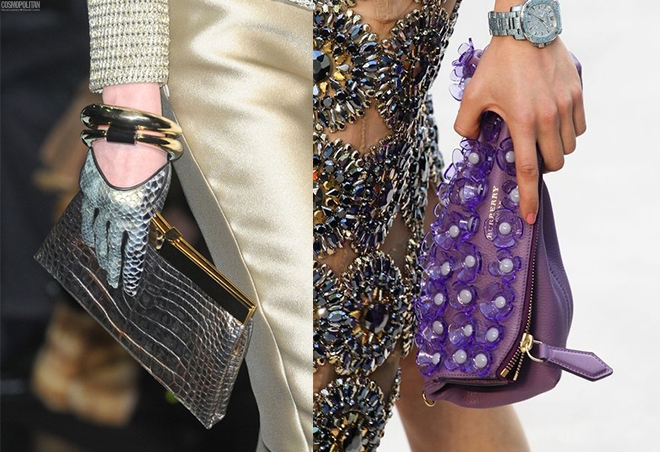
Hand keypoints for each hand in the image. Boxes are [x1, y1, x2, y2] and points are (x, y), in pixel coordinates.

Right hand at [79, 82, 171, 294]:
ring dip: (100, 251)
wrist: (131, 132)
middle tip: (113, 282)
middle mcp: (117, 213)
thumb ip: (149, 212)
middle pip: (113, 248)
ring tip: (103, 264)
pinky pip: (86, 215)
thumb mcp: (158, 191)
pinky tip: (89, 239)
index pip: (133, 253)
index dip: (131, 272)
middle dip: (114, 268)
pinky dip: (88, 229)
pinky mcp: (89, 188)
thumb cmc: (154, 160)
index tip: (130, 286)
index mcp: (139, 216)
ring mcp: (100, 201)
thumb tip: (142, 231)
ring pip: (97, 234)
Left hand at [454, 37, 584, 223]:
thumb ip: (466, 125)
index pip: (529, 171)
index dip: (528, 197)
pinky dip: (567, 135)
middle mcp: (549, 117)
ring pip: (569, 147)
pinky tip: (552, 124)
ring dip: (554, 152)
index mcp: (522, 122)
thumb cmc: (497, 63)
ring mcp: (567, 106)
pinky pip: (579, 129)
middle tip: (528, 158)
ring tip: (538, 138)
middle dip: (542, 169)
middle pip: (554, 163)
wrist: (524, 28)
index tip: (528, 217)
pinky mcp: (577, 94)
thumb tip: (473, 142)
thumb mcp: (472, 95)